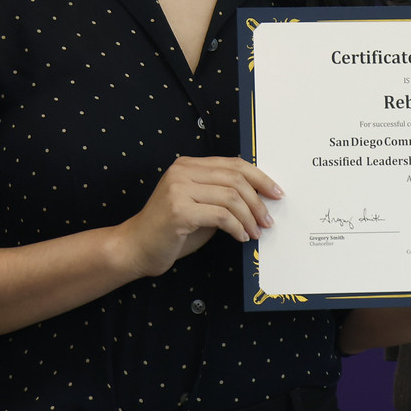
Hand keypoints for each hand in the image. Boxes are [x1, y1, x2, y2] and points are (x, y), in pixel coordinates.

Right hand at [115, 156, 282, 277]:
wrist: (135, 247)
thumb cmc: (170, 230)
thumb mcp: (199, 205)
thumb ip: (221, 195)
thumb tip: (259, 197)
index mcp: (188, 165)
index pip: (233, 164)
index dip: (259, 177)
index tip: (275, 193)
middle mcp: (182, 172)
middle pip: (235, 178)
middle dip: (258, 201)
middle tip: (267, 220)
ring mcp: (179, 189)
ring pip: (231, 197)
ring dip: (249, 217)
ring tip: (255, 232)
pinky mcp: (179, 211)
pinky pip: (221, 216)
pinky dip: (237, 227)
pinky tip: (240, 237)